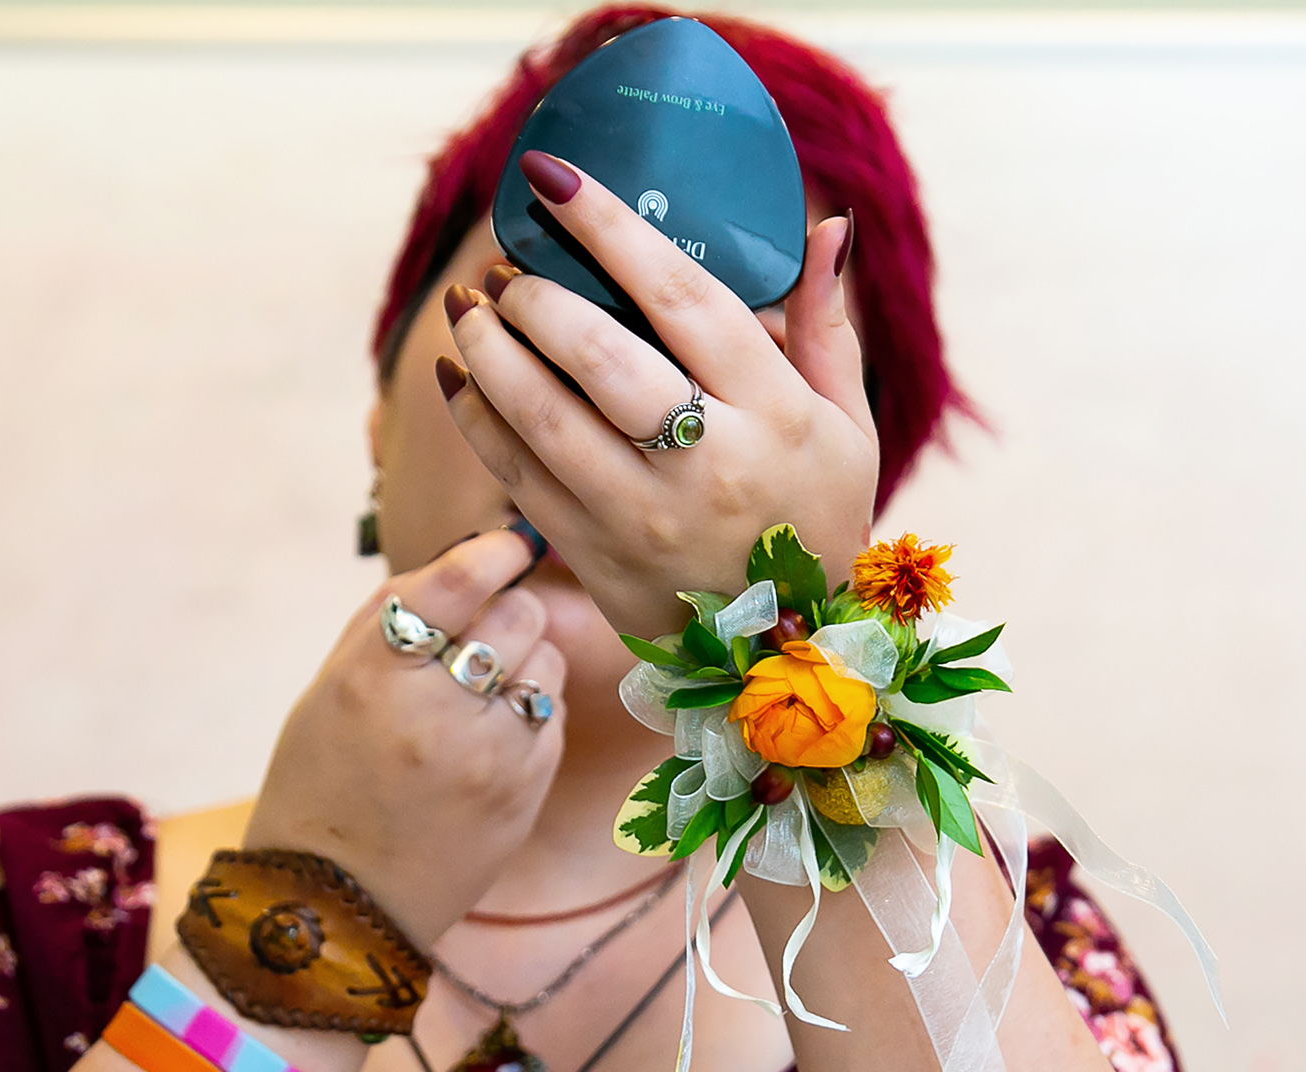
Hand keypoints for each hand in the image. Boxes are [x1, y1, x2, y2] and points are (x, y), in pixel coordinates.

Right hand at [241, 530, 563, 947]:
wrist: (337, 900)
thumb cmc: (325, 777)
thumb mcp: (331, 684)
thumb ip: (395, 615)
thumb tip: (475, 557)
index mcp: (375, 675)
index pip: (457, 582)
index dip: (495, 552)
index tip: (510, 545)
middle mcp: (436, 713)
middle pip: (518, 615)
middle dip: (507, 614)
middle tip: (482, 636)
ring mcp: (488, 758)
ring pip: (547, 664)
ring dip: (526, 663)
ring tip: (485, 692)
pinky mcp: (523, 793)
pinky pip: (553, 718)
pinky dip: (533, 713)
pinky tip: (494, 736)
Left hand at [440, 151, 877, 636]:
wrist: (783, 657)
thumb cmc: (815, 519)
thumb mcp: (847, 427)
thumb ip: (828, 326)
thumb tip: (828, 225)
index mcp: (775, 415)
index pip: (684, 299)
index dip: (610, 231)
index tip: (554, 180)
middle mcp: (708, 465)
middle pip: (602, 358)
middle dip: (537, 296)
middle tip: (508, 268)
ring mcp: (643, 517)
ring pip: (543, 417)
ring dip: (489, 350)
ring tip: (466, 308)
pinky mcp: (594, 556)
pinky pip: (517, 476)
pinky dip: (477, 419)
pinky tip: (457, 374)